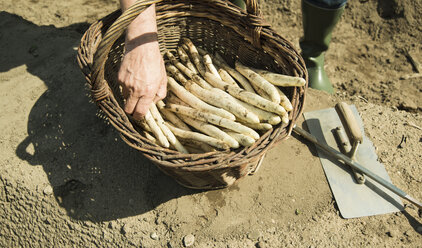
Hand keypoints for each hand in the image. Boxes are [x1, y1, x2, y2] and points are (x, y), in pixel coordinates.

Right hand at [117, 4, 166, 118]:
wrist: (141, 47)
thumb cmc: (155, 62)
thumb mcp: (163, 78)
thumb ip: (160, 93)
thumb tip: (154, 103)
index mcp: (148, 92)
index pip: (140, 112)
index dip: (139, 116)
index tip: (140, 115)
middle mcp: (136, 90)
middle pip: (128, 110)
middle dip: (131, 111)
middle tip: (135, 107)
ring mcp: (126, 84)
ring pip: (124, 98)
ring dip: (129, 97)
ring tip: (136, 87)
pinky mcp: (119, 78)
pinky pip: (121, 87)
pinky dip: (126, 86)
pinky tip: (132, 77)